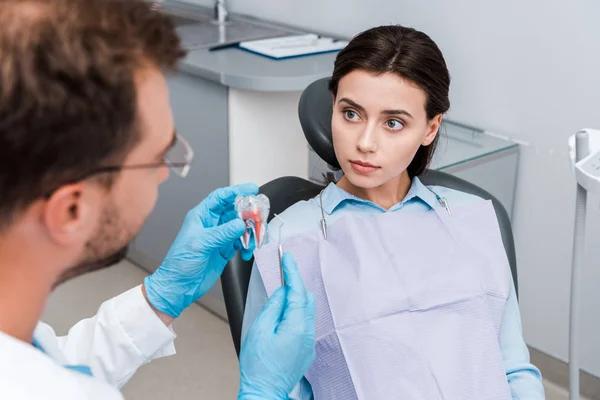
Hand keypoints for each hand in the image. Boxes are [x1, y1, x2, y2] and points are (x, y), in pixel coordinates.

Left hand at [144, 183, 258, 317]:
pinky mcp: (225, 249)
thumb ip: (222, 233)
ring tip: (253, 239)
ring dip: (250, 232)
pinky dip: (247, 246)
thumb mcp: (200, 244)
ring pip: (241, 226)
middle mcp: (211, 224)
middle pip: (235, 210)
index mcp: (201, 216)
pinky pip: (242, 242)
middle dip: (248, 213)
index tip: (251, 189)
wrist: (179, 287)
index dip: (236, 191)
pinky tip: (245, 252)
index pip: (221, 197)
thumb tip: (240, 224)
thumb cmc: (179, 264)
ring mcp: (219, 237)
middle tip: (258, 217)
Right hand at [238, 253, 315, 399]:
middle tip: (283, 273)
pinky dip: (296, 314)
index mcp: (296, 326)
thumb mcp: (259, 330)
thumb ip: (273, 307)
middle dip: (296, 285)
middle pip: (306, 299)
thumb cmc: (258, 365)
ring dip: (295, 300)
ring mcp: (309, 342)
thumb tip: (281, 292)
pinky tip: (283, 316)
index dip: (292, 272)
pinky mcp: (306, 350)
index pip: (298, 291)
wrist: (264, 392)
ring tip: (280, 295)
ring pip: (306, 312)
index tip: (288, 258)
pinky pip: (305, 324)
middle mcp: (308, 333)